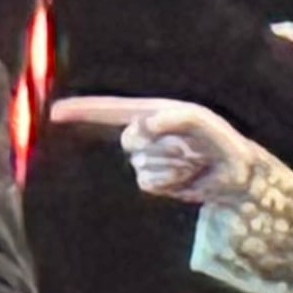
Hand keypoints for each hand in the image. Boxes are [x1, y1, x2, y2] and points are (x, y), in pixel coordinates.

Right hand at [46, 94, 268, 208]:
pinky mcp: (154, 181)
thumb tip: (144, 125)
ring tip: (193, 162)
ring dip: (169, 165)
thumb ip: (174, 118)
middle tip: (188, 148)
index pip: (110, 110)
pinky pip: (146, 183)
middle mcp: (147, 133)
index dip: (82, 110)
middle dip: (156, 145)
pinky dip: (168, 182)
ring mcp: (148, 158)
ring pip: (139, 164)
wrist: (237, 177)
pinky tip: (186, 178)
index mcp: (154, 111)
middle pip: (128, 140)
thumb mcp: (203, 122)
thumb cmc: (222, 142)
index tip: (54, 112)